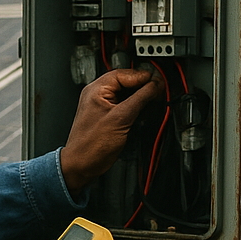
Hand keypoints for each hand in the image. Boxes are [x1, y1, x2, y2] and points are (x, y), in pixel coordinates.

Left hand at [60, 67, 161, 192]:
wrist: (81, 166)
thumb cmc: (91, 146)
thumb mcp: (121, 118)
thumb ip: (140, 98)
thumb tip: (155, 85)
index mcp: (96, 89)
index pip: (126, 73)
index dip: (144, 77)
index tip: (159, 83)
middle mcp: (98, 94)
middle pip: (127, 82)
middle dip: (144, 87)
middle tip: (158, 92)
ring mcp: (102, 106)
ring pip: (127, 94)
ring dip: (141, 97)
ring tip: (153, 102)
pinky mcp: (108, 117)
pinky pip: (125, 105)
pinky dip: (136, 107)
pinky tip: (143, 112)